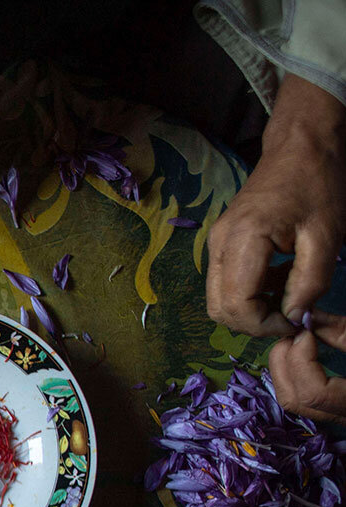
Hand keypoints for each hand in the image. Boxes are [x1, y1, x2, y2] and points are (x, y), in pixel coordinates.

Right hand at [206, 74, 345, 421]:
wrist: (301, 146)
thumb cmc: (318, 185)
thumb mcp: (326, 236)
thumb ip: (309, 282)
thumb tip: (294, 317)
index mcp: (242, 241)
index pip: (237, 306)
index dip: (265, 325)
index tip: (296, 322)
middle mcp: (219, 245)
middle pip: (219, 308)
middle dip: (254, 323)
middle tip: (290, 316)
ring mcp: (216, 243)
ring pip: (219, 299)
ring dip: (251, 309)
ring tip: (287, 297)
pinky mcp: (222, 243)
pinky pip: (226, 283)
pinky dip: (249, 294)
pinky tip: (278, 280)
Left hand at [269, 315, 345, 421]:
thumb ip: (341, 333)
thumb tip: (306, 316)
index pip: (312, 393)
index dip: (301, 360)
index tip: (305, 331)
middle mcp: (342, 418)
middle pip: (293, 399)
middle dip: (285, 362)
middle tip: (293, 332)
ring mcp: (335, 417)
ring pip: (292, 400)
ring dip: (285, 367)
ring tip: (296, 339)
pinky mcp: (331, 409)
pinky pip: (300, 397)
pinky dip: (293, 373)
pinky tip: (301, 351)